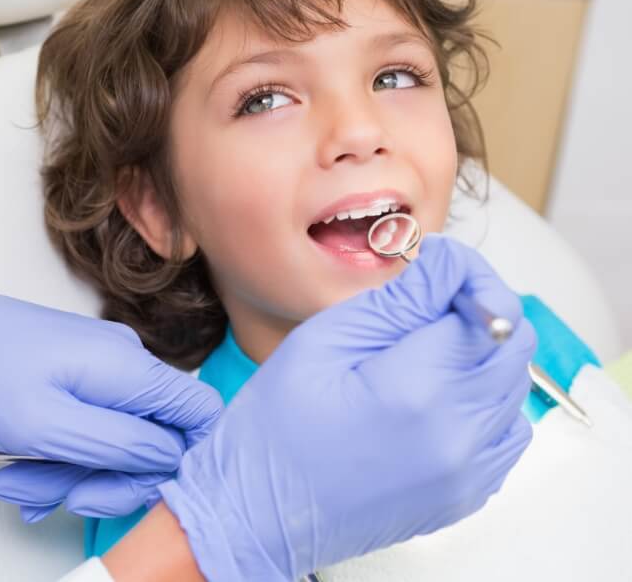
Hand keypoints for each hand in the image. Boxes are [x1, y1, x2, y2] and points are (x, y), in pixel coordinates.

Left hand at [0, 275, 222, 519]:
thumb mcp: (49, 426)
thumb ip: (120, 445)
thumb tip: (172, 457)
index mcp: (131, 368)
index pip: (202, 411)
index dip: (185, 457)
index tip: (140, 486)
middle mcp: (127, 363)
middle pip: (155, 437)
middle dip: (110, 478)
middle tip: (63, 497)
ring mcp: (105, 367)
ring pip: (117, 437)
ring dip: (74, 472)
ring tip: (21, 482)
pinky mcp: (83, 373)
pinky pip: (93, 424)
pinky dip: (64, 453)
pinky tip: (26, 467)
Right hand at [158, 234, 536, 580]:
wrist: (260, 512)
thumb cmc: (276, 428)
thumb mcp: (326, 339)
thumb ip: (400, 299)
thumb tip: (449, 263)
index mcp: (418, 389)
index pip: (490, 308)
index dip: (467, 276)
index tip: (438, 271)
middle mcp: (457, 436)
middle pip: (515, 344)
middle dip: (480, 308)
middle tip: (427, 306)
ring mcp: (467, 473)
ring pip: (515, 384)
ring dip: (482, 353)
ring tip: (425, 352)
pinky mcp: (466, 494)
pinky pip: (507, 430)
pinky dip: (484, 399)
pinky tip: (437, 394)